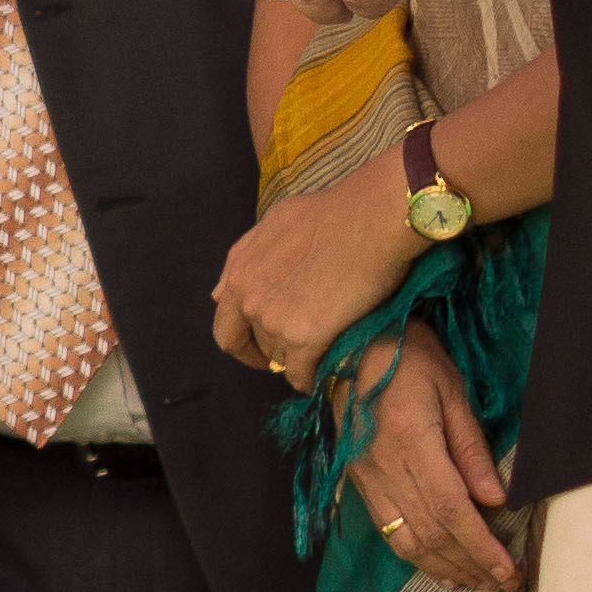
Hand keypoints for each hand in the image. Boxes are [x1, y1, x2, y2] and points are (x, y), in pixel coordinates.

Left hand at [213, 155, 427, 388]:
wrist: (371, 219)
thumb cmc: (329, 213)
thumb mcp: (272, 226)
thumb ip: (244, 260)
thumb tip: (220, 293)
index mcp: (239, 274)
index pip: (225, 328)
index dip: (243, 345)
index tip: (262, 350)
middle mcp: (249, 301)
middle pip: (256, 346)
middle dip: (274, 353)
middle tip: (300, 353)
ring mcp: (274, 321)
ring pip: (282, 359)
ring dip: (299, 360)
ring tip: (325, 349)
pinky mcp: (305, 338)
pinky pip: (302, 374)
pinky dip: (313, 378)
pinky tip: (328, 373)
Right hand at [339, 325, 519, 591]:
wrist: (350, 346)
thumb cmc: (410, 358)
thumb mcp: (451, 391)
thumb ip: (471, 448)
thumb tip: (495, 499)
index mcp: (410, 440)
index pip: (450, 508)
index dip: (480, 546)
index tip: (508, 571)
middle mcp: (384, 466)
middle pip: (431, 532)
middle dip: (472, 564)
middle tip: (506, 583)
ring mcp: (365, 476)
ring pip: (406, 539)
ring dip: (445, 568)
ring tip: (478, 583)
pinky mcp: (357, 480)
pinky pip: (387, 529)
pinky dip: (415, 556)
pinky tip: (439, 569)